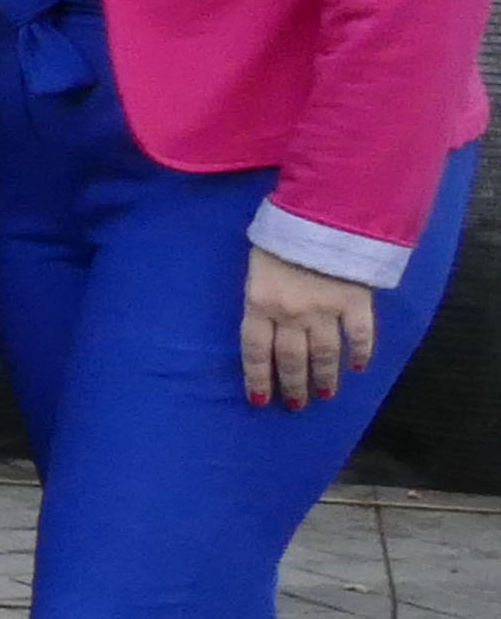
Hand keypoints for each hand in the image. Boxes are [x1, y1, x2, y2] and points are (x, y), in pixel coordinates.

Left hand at [245, 249, 375, 409]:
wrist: (323, 213)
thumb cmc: (281, 233)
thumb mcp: (256, 263)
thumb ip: (260, 293)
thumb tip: (262, 318)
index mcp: (259, 303)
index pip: (255, 351)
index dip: (257, 378)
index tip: (261, 400)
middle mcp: (291, 314)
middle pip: (291, 359)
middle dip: (293, 385)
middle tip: (296, 405)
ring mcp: (325, 310)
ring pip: (324, 354)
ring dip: (325, 378)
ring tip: (326, 395)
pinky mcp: (356, 302)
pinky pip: (360, 335)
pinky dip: (362, 352)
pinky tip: (360, 367)